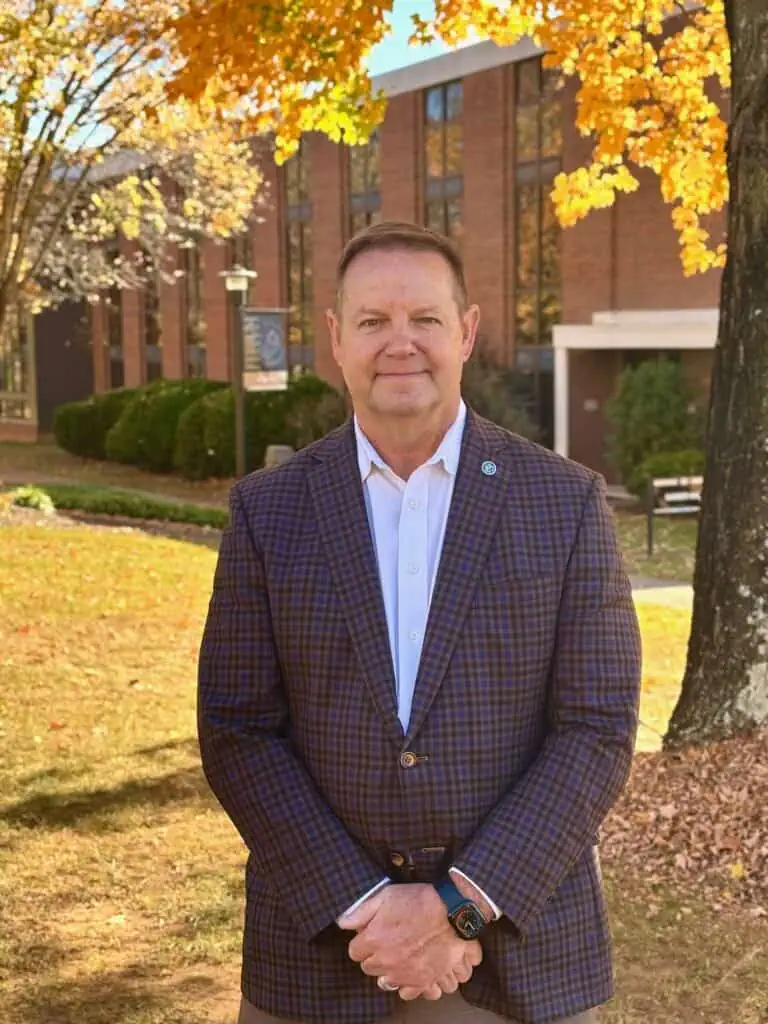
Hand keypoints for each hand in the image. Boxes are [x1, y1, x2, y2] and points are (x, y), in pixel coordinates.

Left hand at [338, 883, 482, 998]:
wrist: (451, 913)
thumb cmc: (420, 901)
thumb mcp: (386, 896)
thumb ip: (361, 911)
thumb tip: (343, 922)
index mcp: (374, 940)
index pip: (355, 951)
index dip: (362, 942)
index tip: (370, 935)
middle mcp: (386, 960)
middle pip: (369, 967)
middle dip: (374, 955)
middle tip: (385, 943)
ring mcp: (403, 973)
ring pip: (385, 981)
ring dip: (388, 971)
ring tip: (397, 958)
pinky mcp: (422, 980)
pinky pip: (405, 993)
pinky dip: (405, 985)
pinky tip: (408, 972)